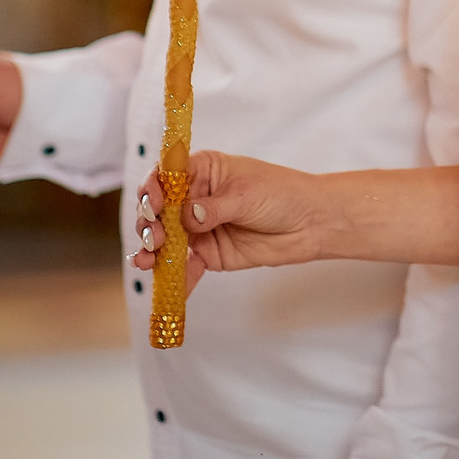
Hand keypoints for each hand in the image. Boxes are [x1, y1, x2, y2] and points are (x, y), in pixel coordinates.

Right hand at [130, 150, 331, 284]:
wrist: (310, 223)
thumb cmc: (282, 194)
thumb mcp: (246, 195)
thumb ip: (213, 208)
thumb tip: (187, 216)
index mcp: (203, 171)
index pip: (165, 176)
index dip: (152, 188)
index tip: (153, 203)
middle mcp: (194, 198)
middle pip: (158, 210)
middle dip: (149, 224)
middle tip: (155, 236)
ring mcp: (197, 227)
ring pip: (164, 240)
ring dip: (152, 251)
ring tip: (148, 260)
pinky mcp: (207, 253)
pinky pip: (184, 266)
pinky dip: (173, 277)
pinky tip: (166, 287)